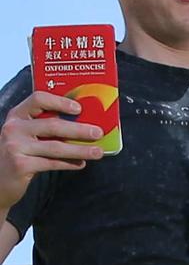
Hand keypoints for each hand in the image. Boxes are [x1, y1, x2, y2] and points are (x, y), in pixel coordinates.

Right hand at [0, 91, 103, 209]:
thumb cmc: (19, 152)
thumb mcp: (27, 133)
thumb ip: (46, 126)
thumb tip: (86, 123)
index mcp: (18, 115)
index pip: (38, 99)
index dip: (60, 102)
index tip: (79, 108)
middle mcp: (13, 128)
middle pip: (53, 125)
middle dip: (79, 130)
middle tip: (98, 133)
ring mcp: (15, 147)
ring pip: (56, 147)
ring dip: (80, 150)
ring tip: (97, 152)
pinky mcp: (20, 165)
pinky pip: (52, 163)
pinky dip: (69, 163)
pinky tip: (81, 164)